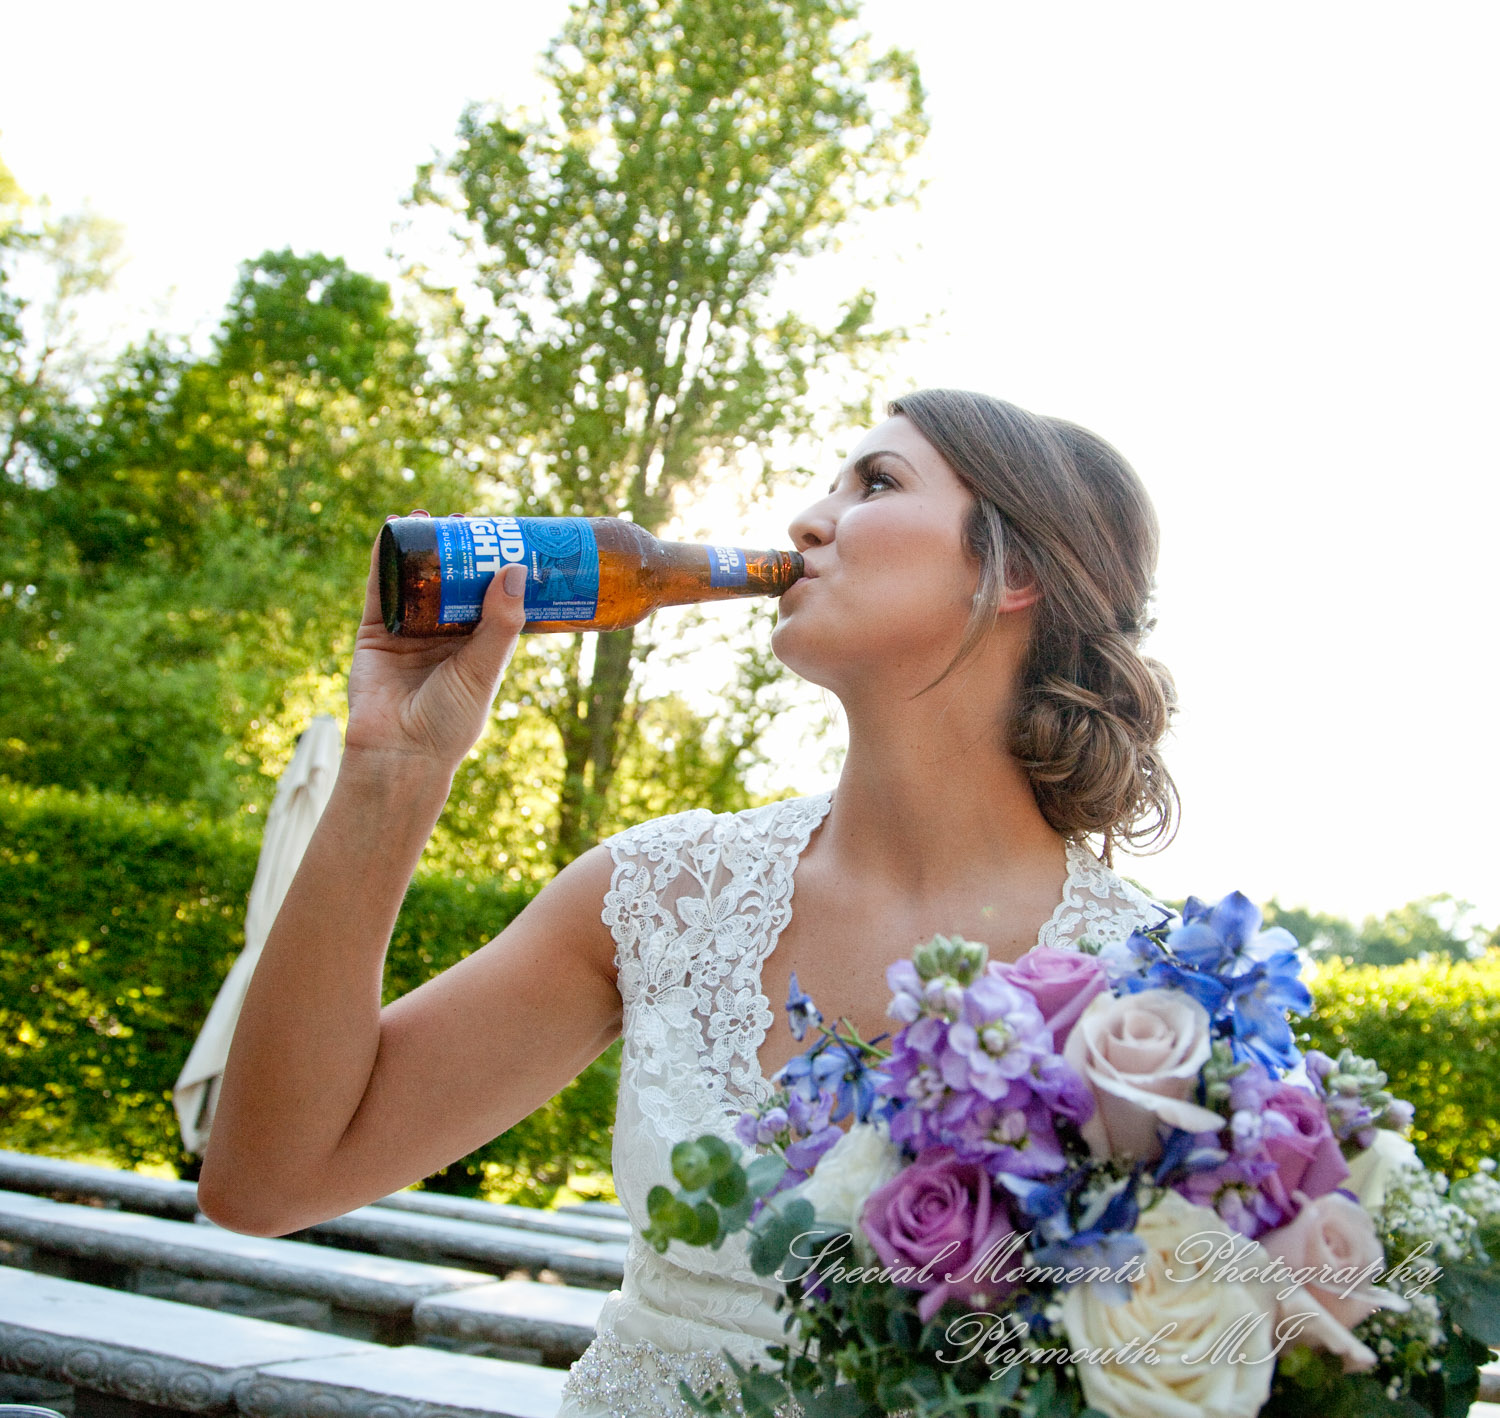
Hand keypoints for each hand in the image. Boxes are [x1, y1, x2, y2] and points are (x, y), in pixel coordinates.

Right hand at [343, 528, 526, 771]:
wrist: (400, 752)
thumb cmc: (450, 721)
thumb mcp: (483, 669)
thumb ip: (499, 623)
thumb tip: (515, 570)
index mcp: (475, 645)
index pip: (488, 598)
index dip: (493, 568)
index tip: (503, 536)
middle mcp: (442, 634)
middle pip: (450, 583)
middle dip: (455, 551)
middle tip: (464, 520)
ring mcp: (408, 631)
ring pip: (414, 580)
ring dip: (419, 548)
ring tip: (428, 516)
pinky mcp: (375, 632)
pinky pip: (380, 588)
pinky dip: (383, 558)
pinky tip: (391, 530)